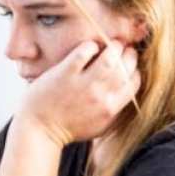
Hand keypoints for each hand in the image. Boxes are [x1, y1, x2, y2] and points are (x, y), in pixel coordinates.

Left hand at [19, 39, 140, 145]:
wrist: (39, 131)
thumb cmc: (67, 129)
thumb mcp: (98, 127)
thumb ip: (114, 113)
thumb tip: (126, 96)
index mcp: (110, 109)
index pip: (133, 83)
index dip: (134, 70)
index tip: (130, 64)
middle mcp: (99, 97)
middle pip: (125, 69)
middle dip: (129, 56)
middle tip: (124, 49)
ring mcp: (82, 85)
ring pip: (109, 59)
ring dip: (114, 47)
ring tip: (111, 44)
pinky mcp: (64, 74)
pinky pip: (83, 53)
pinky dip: (90, 46)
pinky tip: (89, 47)